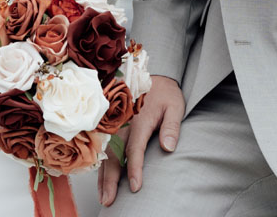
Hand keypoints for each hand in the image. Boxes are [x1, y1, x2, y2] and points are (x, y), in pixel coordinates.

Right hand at [97, 75, 185, 206]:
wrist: (154, 76)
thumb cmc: (165, 94)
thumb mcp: (175, 107)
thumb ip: (171, 127)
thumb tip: (168, 147)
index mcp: (139, 119)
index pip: (135, 148)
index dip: (134, 169)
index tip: (135, 187)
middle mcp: (123, 124)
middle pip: (114, 155)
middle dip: (111, 180)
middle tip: (110, 200)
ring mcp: (115, 125)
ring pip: (105, 154)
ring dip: (103, 177)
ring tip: (104, 197)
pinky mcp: (112, 127)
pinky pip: (104, 149)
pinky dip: (101, 167)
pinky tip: (101, 182)